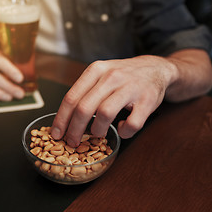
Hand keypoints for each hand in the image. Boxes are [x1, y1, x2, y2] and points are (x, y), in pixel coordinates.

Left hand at [51, 55, 175, 146]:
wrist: (156, 69)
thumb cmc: (122, 77)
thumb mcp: (100, 75)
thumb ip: (84, 92)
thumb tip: (64, 119)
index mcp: (96, 70)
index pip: (71, 97)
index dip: (61, 118)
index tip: (56, 133)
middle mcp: (111, 76)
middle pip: (84, 108)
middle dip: (74, 130)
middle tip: (72, 142)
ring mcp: (130, 87)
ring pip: (105, 114)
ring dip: (98, 130)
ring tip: (98, 134)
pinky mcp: (148, 100)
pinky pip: (132, 123)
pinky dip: (124, 131)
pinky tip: (122, 128)